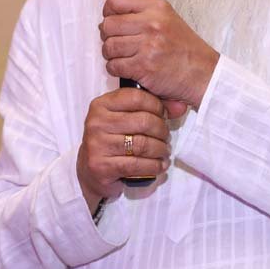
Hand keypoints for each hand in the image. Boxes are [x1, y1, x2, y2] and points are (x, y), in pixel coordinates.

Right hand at [76, 88, 171, 211]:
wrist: (90, 171)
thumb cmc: (112, 140)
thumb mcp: (122, 117)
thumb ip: (145, 107)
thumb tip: (179, 107)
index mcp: (101, 105)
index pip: (136, 97)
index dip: (157, 106)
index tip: (164, 115)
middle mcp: (96, 122)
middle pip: (143, 121)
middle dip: (162, 130)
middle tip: (166, 137)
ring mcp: (97, 145)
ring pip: (143, 144)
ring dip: (160, 150)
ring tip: (164, 151)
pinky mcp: (101, 166)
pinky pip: (138, 164)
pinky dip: (154, 166)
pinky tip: (159, 165)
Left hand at [99, 0, 218, 110]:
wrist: (202, 73)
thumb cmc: (184, 49)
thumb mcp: (168, 18)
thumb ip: (142, 12)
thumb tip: (110, 16)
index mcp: (157, 7)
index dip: (109, 11)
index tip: (112, 18)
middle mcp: (152, 23)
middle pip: (108, 24)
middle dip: (108, 36)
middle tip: (119, 42)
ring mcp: (147, 45)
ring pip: (108, 46)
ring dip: (112, 55)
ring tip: (125, 56)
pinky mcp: (143, 67)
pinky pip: (114, 66)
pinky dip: (117, 69)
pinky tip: (129, 68)